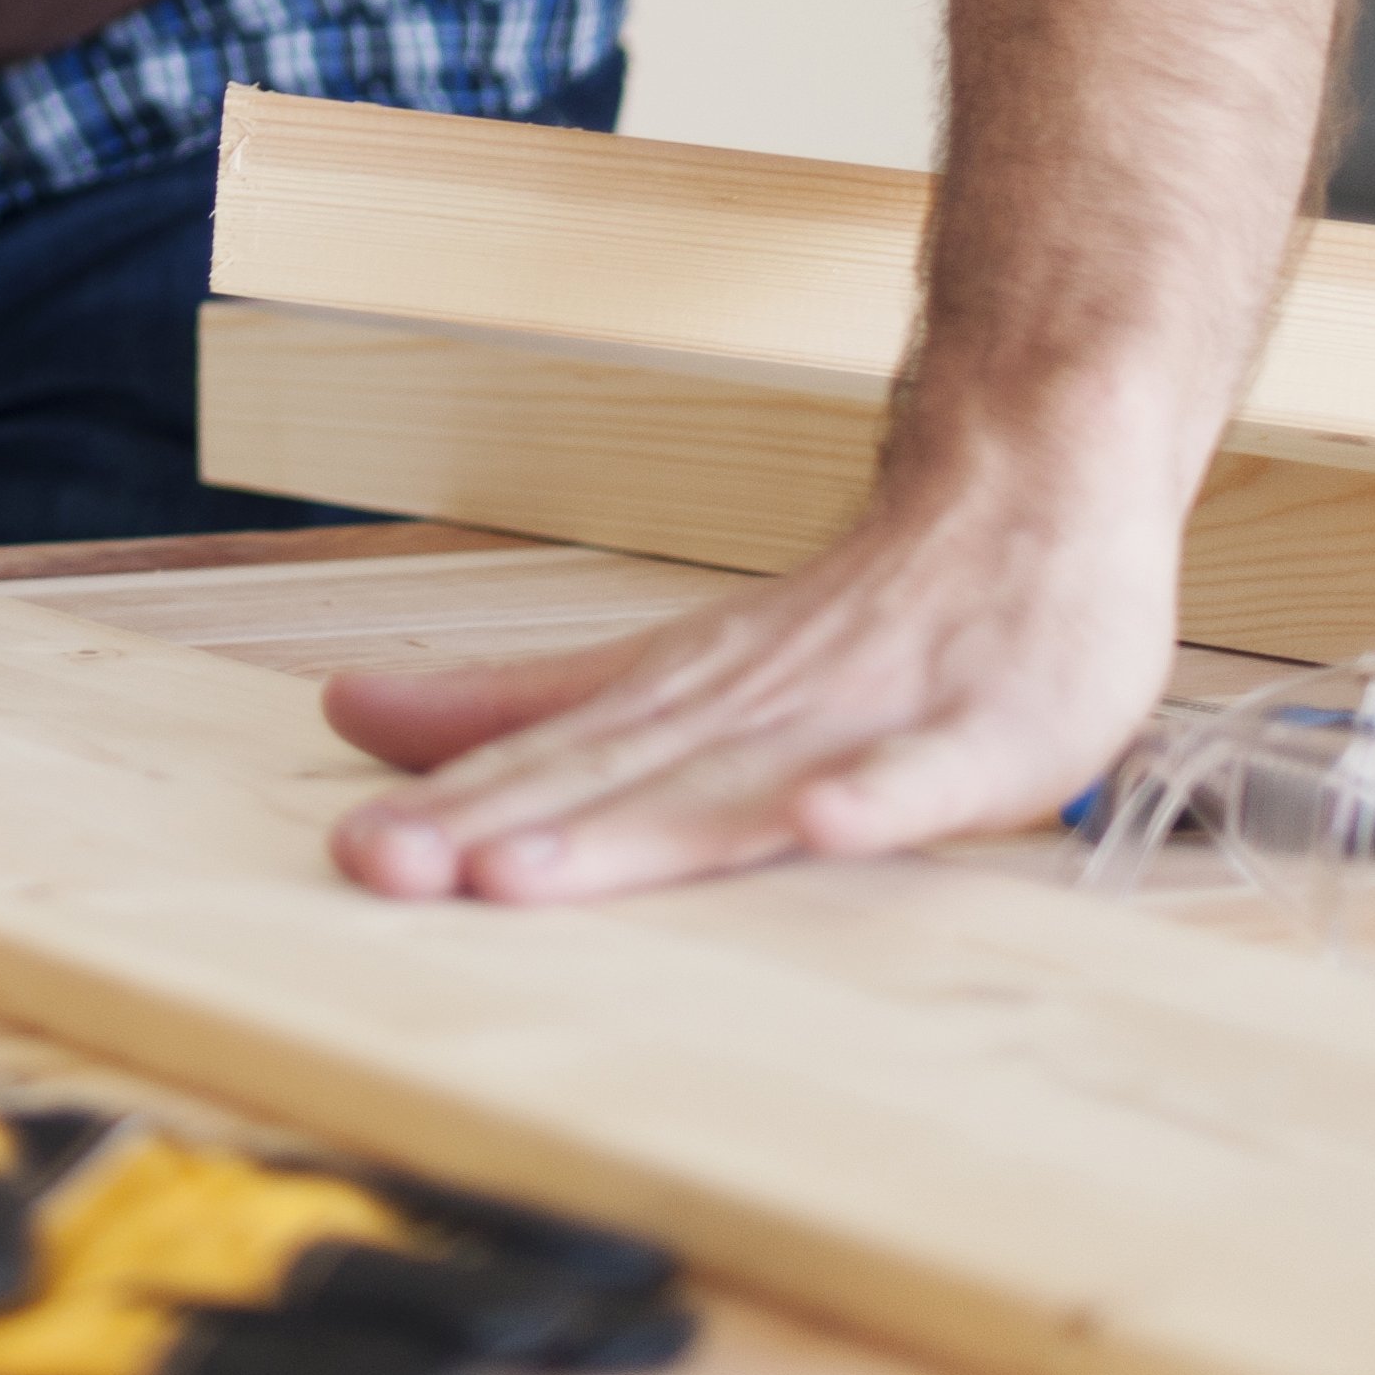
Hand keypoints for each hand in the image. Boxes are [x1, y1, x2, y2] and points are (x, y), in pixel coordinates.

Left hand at [318, 466, 1176, 901]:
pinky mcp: (984, 734)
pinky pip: (924, 774)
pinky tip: (819, 825)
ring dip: (633, 829)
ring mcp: (865, 721)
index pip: (544, 761)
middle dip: (495, 826)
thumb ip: (525, 705)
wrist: (1022, 503)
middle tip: (384, 864)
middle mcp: (750, 712)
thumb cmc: (852, 623)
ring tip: (521, 870)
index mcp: (676, 702)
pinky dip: (874, 799)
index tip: (352, 853)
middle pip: (609, 776)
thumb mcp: (675, 670)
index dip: (447, 810)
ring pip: (735, 784)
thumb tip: (353, 714)